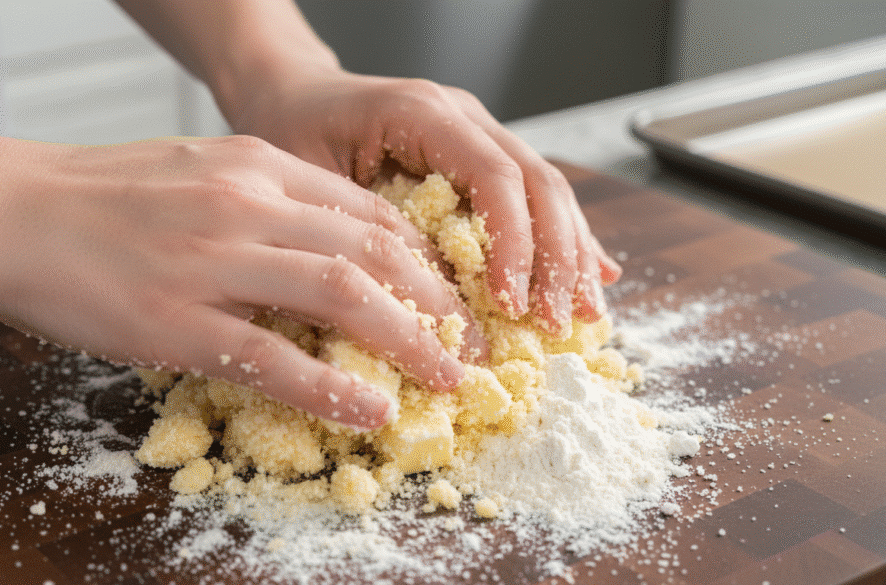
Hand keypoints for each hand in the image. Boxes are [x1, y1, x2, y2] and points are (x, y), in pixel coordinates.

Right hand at [0, 135, 483, 427]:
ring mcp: (212, 260)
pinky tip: (368, 409)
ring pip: (342, 296)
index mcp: (255, 164)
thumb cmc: (94, 194)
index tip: (450, 294)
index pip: (369, 210)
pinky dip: (330, 387)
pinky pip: (274, 356)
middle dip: (438, 300)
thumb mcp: (193, 170)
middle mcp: (246, 202)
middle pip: (375, 250)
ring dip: (408, 341)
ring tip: (445, 377)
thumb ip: (261, 199)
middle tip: (469, 341)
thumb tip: (321, 245)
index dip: (424, 258)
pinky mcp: (174, 320)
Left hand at [236, 70, 621, 335]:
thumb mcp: (308, 177)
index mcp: (423, 112)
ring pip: (547, 190)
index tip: (512, 303)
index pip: (493, 175)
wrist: (293, 96)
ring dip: (571, 254)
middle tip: (558, 321)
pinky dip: (564, 240)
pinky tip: (593, 273)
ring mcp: (479, 133)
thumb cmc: (292, 133)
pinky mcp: (481, 157)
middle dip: (556, 257)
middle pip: (536, 182)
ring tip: (585, 311)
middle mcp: (463, 117)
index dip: (513, 241)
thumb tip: (399, 306)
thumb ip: (356, 224)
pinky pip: (534, 198)